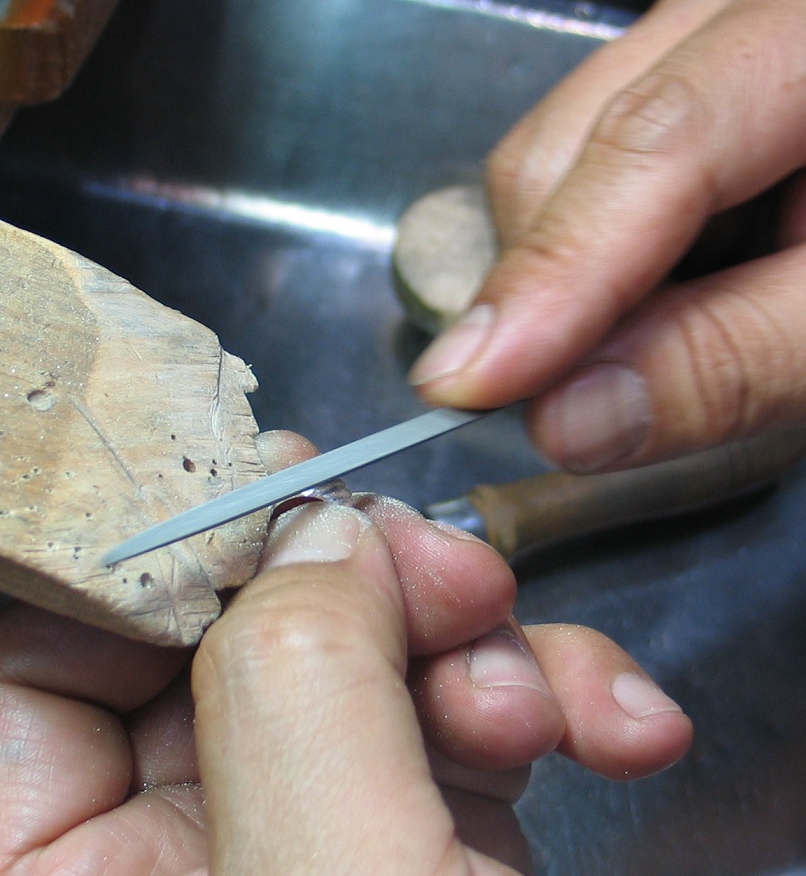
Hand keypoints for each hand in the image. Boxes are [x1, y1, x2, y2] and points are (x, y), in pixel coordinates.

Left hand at [0, 434, 690, 874]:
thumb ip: (299, 684)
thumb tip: (317, 531)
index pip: (37, 646)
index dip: (143, 541)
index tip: (262, 481)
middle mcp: (142, 863)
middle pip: (221, 639)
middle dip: (349, 585)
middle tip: (448, 569)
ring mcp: (280, 846)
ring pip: (347, 665)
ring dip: (464, 648)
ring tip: (541, 691)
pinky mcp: (395, 838)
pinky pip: (432, 724)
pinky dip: (524, 704)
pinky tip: (605, 723)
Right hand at [410, 0, 805, 471]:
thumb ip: (737, 358)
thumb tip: (572, 420)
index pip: (652, 143)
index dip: (557, 273)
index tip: (475, 382)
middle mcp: (732, 5)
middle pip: (565, 151)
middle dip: (554, 292)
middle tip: (602, 393)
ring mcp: (690, 34)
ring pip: (556, 162)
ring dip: (578, 279)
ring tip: (674, 321)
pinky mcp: (671, 72)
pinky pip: (582, 168)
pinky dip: (601, 255)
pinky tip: (672, 277)